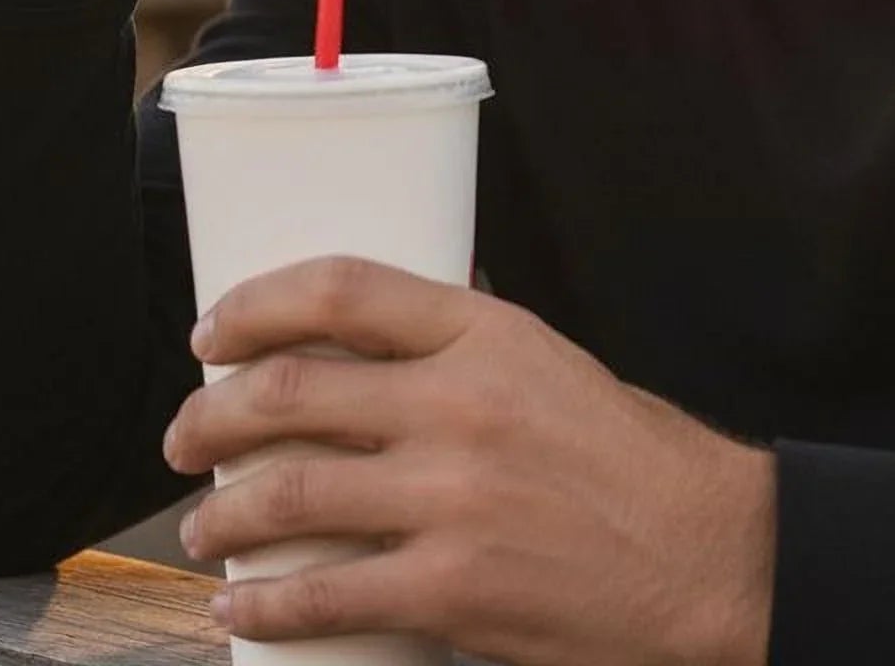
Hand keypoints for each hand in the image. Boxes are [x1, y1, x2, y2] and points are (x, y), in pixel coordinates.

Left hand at [163, 257, 776, 665]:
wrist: (712, 557)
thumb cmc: (631, 456)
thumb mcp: (550, 360)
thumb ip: (465, 338)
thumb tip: (381, 321)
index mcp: (483, 332)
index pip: (339, 290)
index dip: (253, 305)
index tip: (210, 331)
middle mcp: (460, 403)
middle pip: (291, 391)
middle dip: (211, 413)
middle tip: (181, 435)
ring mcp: (453, 499)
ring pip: (292, 493)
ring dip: (224, 512)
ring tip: (202, 524)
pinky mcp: (456, 590)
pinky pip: (329, 593)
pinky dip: (267, 602)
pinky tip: (239, 606)